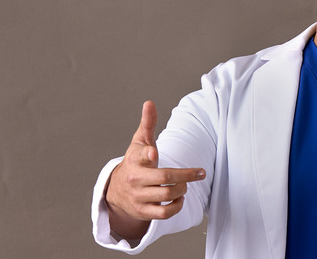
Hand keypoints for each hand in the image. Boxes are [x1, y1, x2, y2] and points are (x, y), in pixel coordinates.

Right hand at [105, 101, 205, 238]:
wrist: (116, 189)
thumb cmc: (135, 161)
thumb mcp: (139, 142)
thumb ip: (147, 124)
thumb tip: (149, 102)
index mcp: (135, 160)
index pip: (141, 156)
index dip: (148, 154)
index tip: (153, 152)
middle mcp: (135, 179)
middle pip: (165, 178)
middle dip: (186, 175)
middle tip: (200, 173)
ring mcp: (138, 197)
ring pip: (167, 195)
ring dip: (182, 189)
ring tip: (185, 184)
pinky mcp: (143, 212)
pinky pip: (164, 213)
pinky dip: (177, 206)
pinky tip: (180, 198)